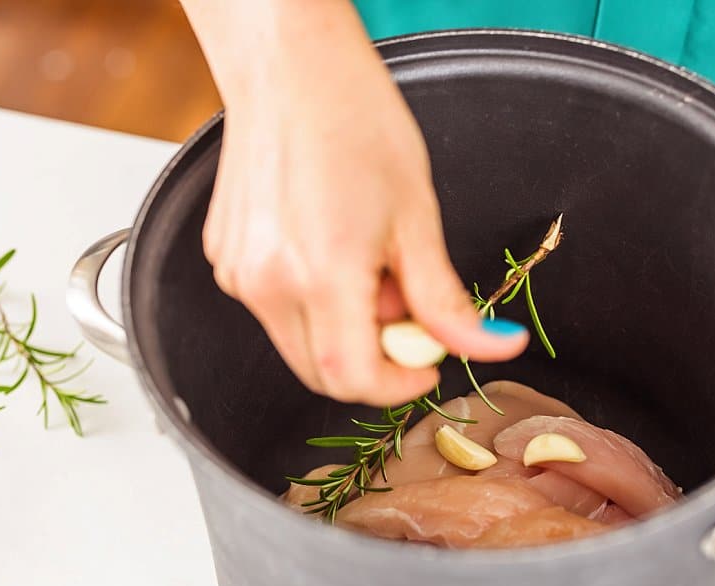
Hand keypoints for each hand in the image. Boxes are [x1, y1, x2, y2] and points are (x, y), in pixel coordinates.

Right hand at [183, 1, 528, 405]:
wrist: (288, 69)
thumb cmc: (354, 121)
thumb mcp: (417, 216)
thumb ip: (446, 300)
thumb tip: (491, 348)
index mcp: (321, 274)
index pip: (353, 379)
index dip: (396, 386)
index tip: (426, 367)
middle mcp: (267, 283)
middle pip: (320, 373)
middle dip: (370, 360)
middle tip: (402, 308)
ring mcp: (237, 273)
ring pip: (296, 342)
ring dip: (339, 327)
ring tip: (362, 263)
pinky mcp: (223, 259)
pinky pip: (272, 308)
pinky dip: (307, 299)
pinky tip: (325, 244)